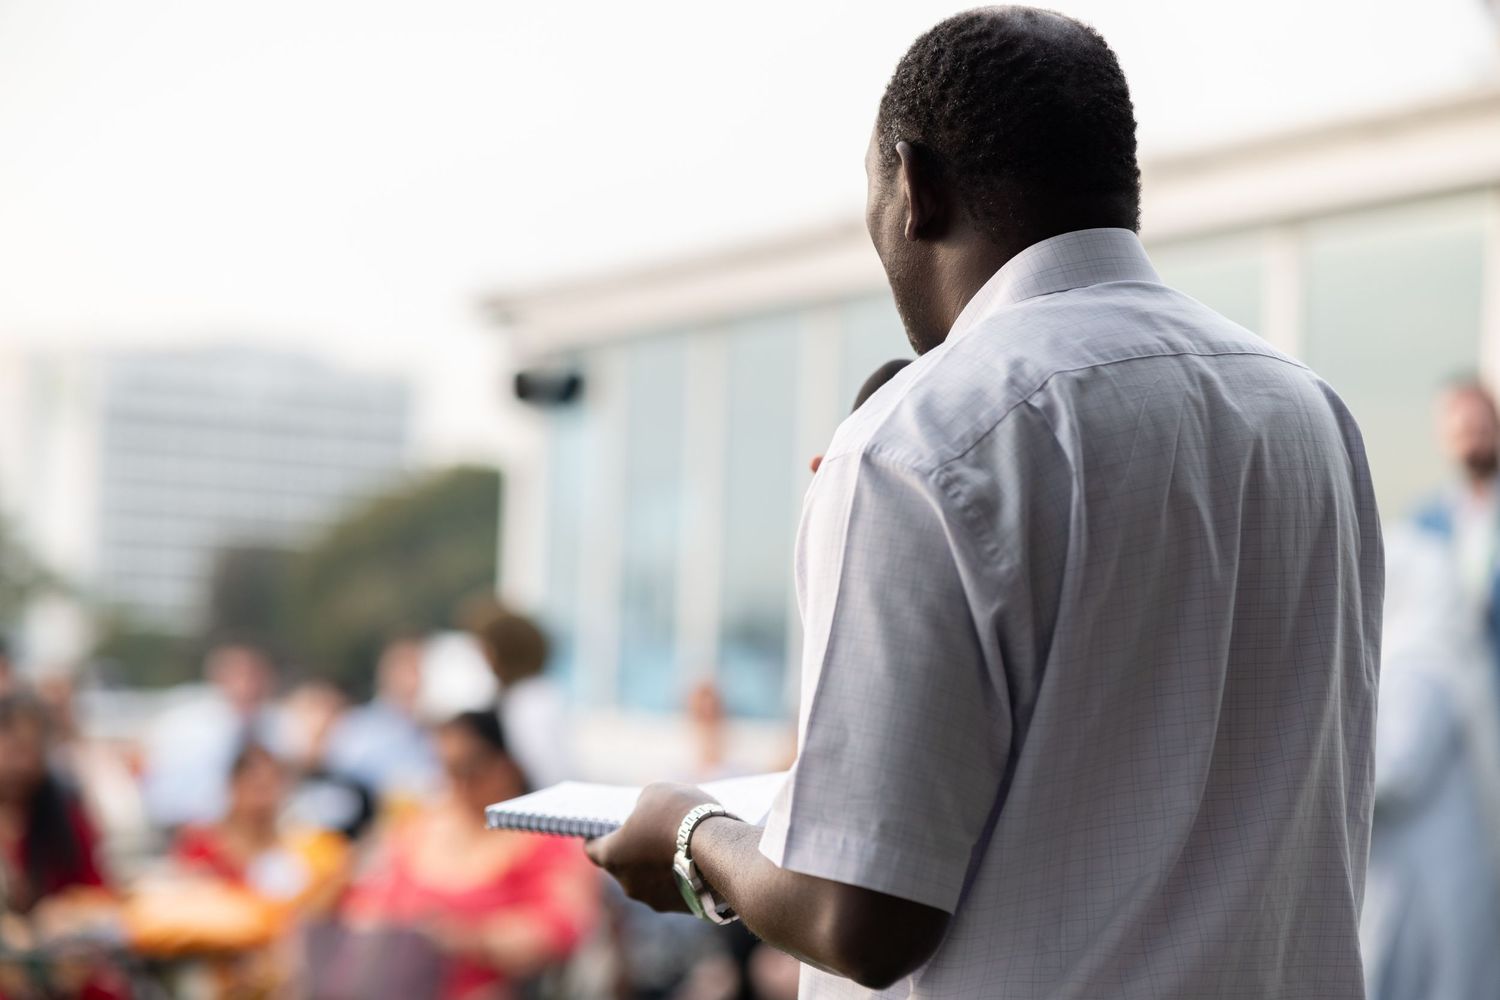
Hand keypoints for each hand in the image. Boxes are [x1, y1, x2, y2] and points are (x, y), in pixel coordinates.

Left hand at [584, 782, 717, 912]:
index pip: (593, 849)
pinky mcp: (683, 908)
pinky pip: (676, 890)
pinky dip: (681, 878)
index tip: (607, 828)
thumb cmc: (678, 814)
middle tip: (651, 832)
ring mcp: (656, 900)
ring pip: (651, 882)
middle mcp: (629, 885)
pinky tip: (696, 860)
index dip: (598, 837)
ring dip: (659, 866)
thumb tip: (647, 817)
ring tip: (679, 845)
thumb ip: (643, 808)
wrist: (719, 845)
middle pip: (624, 866)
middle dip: (635, 850)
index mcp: (612, 856)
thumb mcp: (654, 794)